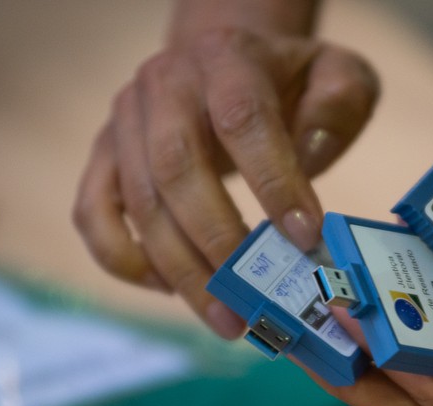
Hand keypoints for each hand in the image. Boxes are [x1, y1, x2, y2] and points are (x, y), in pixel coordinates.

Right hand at [73, 27, 377, 336]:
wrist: (225, 62)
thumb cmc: (289, 82)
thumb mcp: (336, 74)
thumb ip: (340, 102)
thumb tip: (311, 152)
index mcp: (227, 59)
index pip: (242, 118)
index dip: (272, 181)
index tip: (305, 237)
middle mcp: (164, 83)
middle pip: (176, 168)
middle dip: (217, 241)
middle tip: (254, 300)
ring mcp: (125, 121)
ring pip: (138, 203)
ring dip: (181, 270)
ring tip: (226, 320)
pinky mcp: (103, 156)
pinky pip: (92, 215)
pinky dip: (125, 260)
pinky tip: (170, 289)